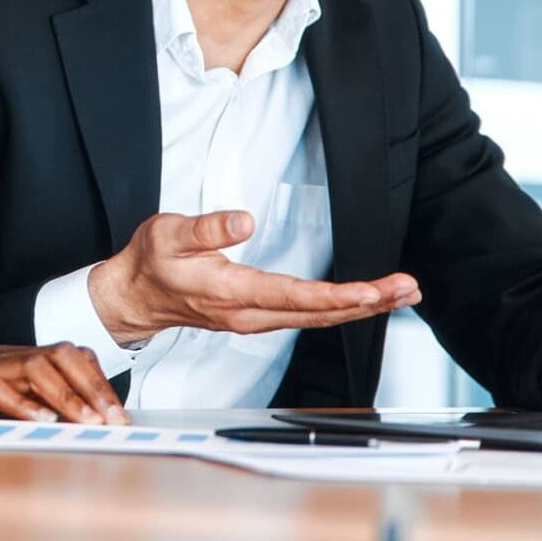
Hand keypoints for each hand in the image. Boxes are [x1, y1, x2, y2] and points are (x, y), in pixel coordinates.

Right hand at [0, 329, 127, 424]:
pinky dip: (19, 404)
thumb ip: (34, 403)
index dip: (99, 383)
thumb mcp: (2, 393)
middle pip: (62, 357)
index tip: (120, 415)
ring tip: (86, 421)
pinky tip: (37, 422)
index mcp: (24, 360)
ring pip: (35, 368)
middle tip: (113, 420)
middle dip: (92, 387)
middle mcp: (12, 358)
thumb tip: (78, 426)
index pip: (72, 359)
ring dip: (65, 396)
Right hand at [87, 209, 420, 344]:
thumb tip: (246, 221)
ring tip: (397, 294)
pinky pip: (306, 317)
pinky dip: (338, 309)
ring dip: (359, 308)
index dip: (338, 295)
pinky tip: (356, 301)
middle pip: (319, 314)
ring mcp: (254, 319)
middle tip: (406, 288)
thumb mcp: (169, 233)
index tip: (374, 290)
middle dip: (367, 302)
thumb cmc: (151, 262)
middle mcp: (249, 314)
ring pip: (317, 319)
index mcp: (232, 292)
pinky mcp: (256, 316)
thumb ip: (207, 228)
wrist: (134, 296)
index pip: (296, 297)